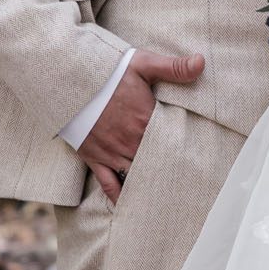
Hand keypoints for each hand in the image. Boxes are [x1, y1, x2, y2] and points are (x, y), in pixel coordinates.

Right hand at [80, 46, 203, 203]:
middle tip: (189, 181)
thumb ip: (173, 67)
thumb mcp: (142, 63)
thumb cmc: (106, 70)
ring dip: (150, 183)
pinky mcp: (95, 159)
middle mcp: (132, 142)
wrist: (67, 79)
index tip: (199, 156)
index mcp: (147, 120)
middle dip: (170, 169)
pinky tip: (131, 206)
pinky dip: (121, 197)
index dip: (185, 148)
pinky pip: (109, 185)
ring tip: (166, 196)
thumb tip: (201, 62)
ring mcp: (113, 153)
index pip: (173, 140)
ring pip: (138, 176)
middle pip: (158, 161)